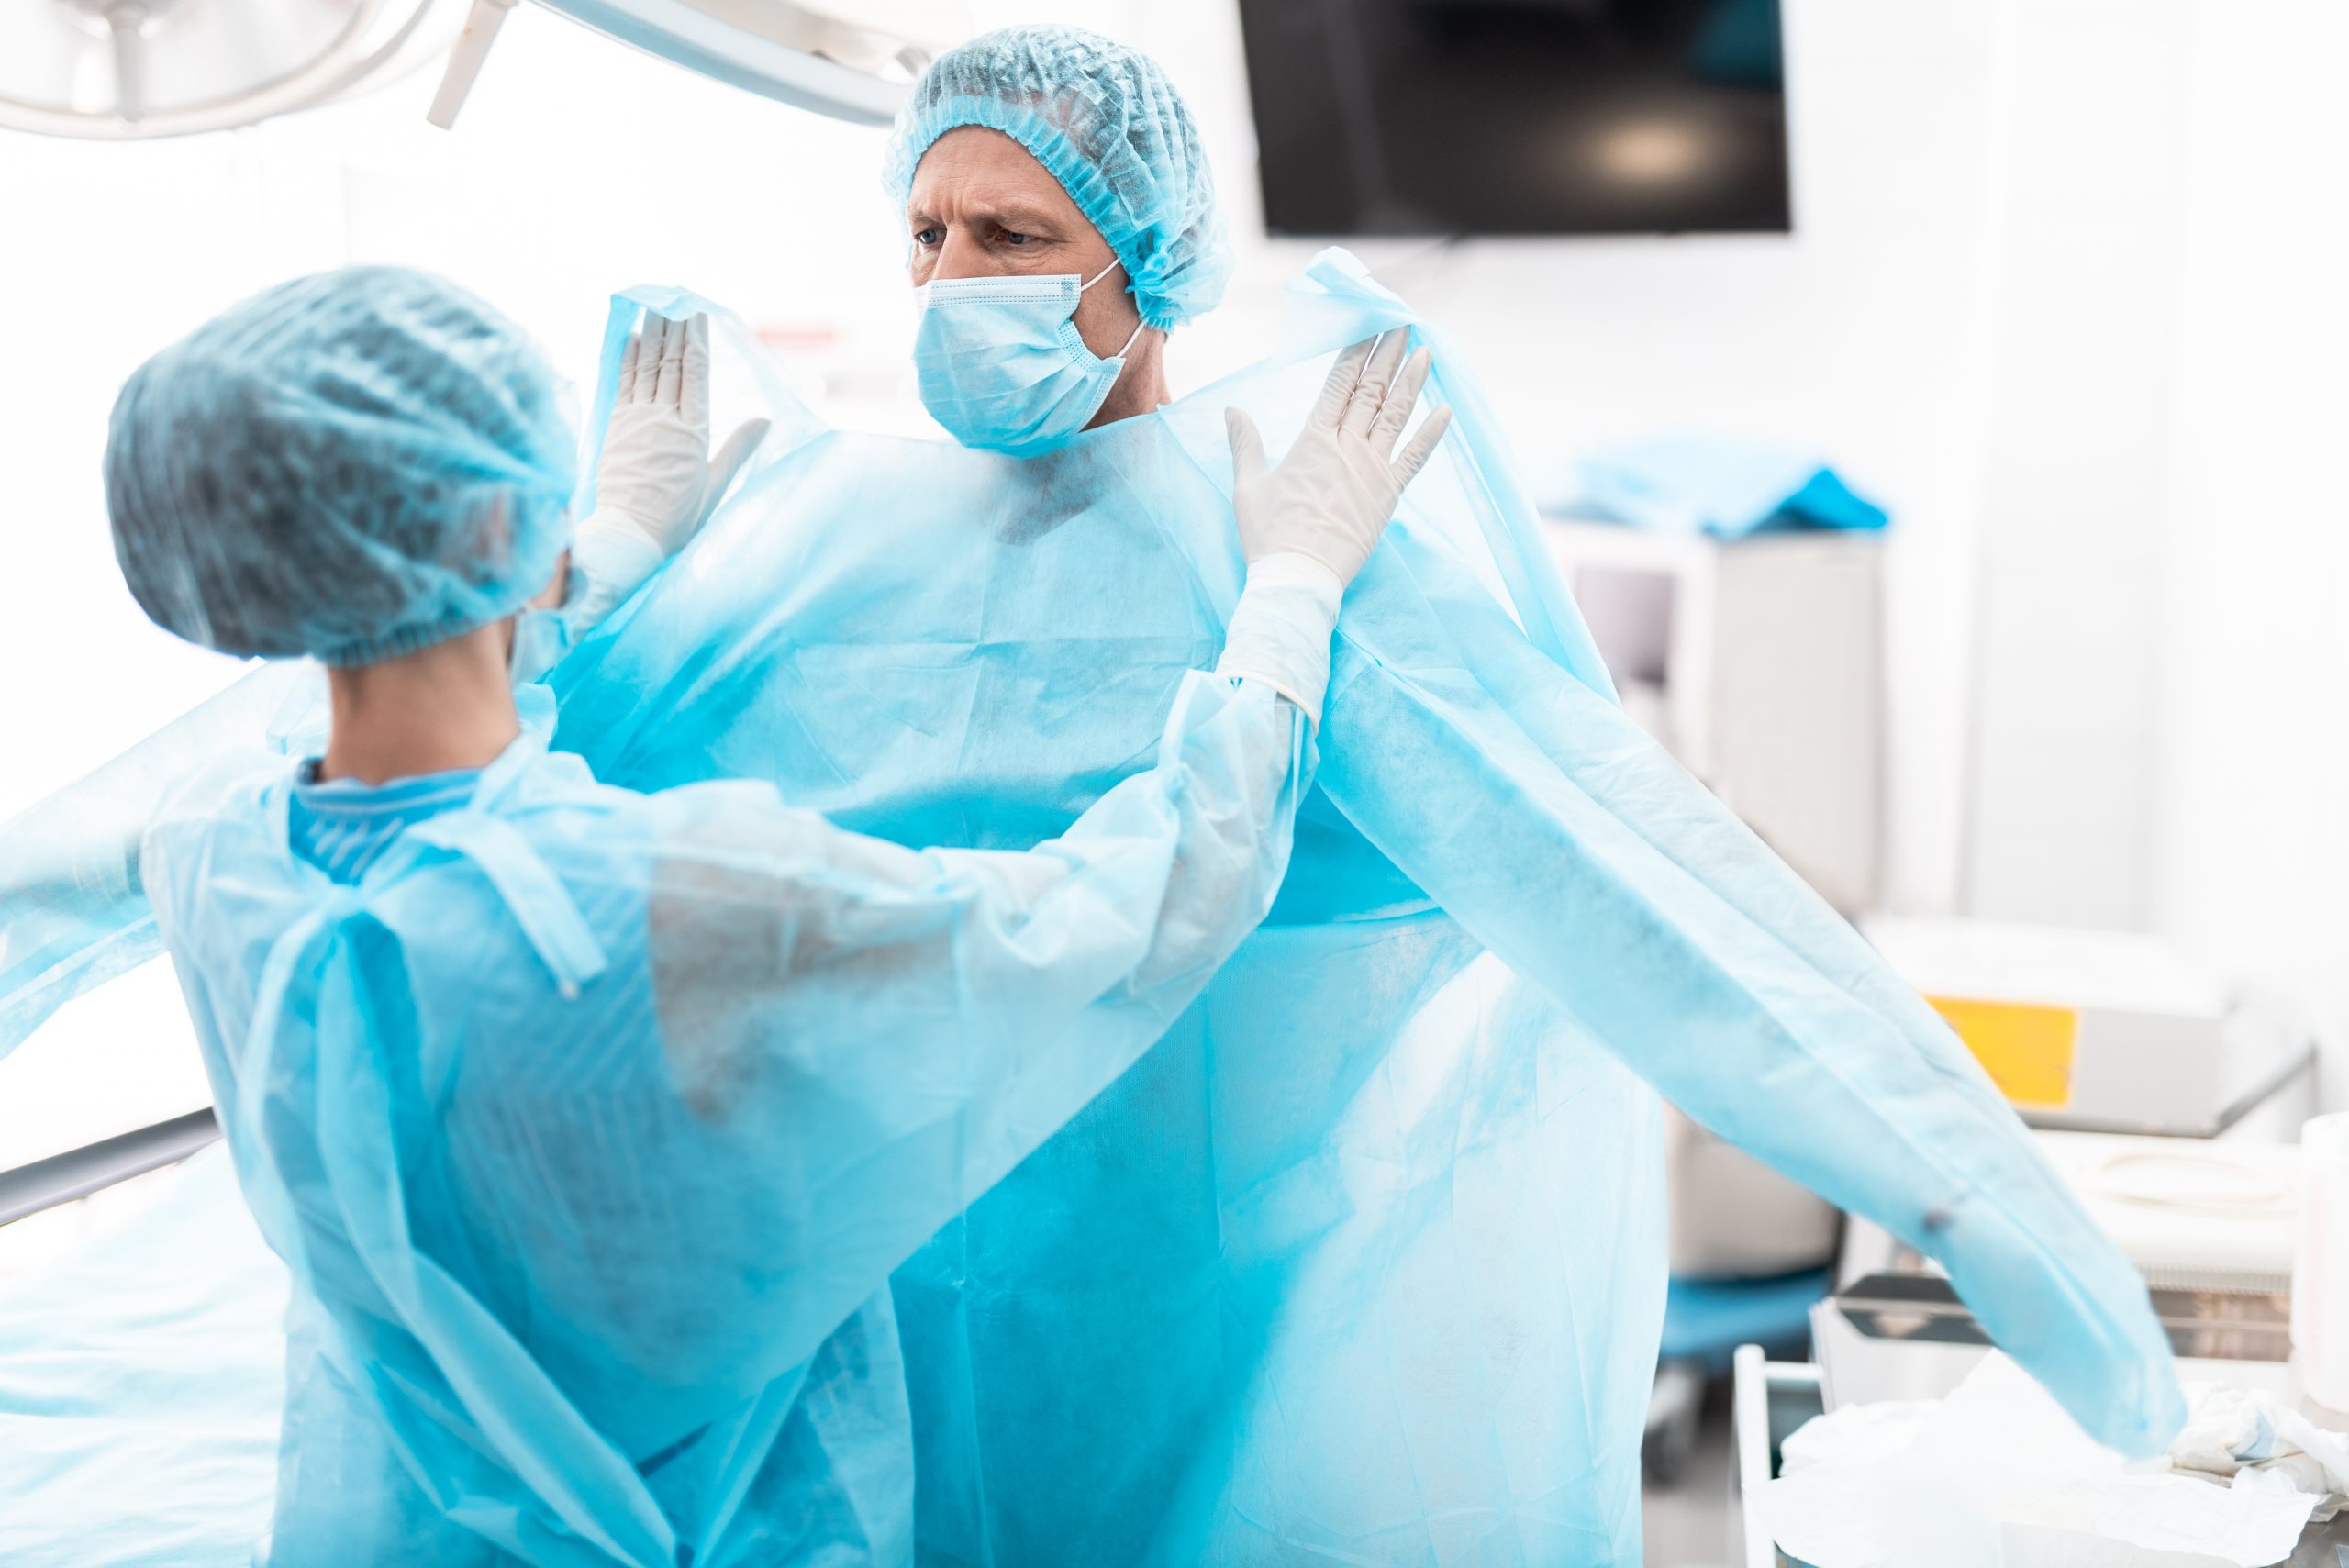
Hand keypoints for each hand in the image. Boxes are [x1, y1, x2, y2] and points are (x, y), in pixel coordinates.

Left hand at [580, 312, 767, 562]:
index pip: (696, 373)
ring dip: (651, 335)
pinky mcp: (615, 428)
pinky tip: (631, 339)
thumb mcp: (715, 485)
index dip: (697, 340)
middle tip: (676, 299)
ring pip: (646, 367)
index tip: (697, 314)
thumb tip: (765, 420)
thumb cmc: (678, 518)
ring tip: (654, 308)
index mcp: (693, 431)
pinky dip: (627, 359)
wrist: (629, 538)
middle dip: (675, 329)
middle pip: (671, 363)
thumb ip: (739, 448)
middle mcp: (663, 418)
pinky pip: (623, 384)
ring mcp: (636, 420)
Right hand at [1223, 332, 1451, 588]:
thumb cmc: (1268, 536)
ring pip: (1396, 415)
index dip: (1356, 352)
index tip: (1369, 327)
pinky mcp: (1388, 496)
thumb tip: (1232, 410)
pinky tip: (1446, 410)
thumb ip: (1245, 444)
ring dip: (1412, 381)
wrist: (1298, 579)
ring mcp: (1371, 471)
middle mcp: (1346, 448)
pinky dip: (1431, 434)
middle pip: (1371, 391)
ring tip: (1426, 352)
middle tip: (1401, 324)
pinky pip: (1415, 459)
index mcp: (1312, 441)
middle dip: (1387, 355)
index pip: (1339, 384)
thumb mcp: (1248, 486)